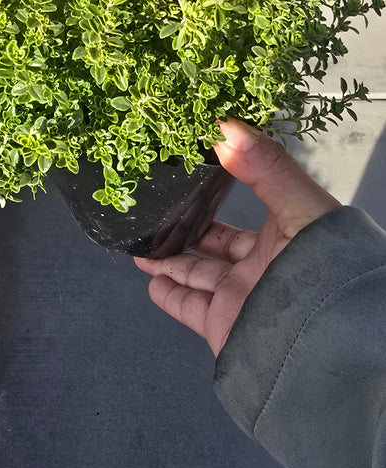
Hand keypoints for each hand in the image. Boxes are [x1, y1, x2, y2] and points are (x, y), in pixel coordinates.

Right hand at [134, 119, 340, 355]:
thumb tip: (225, 128)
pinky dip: (169, 296)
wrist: (324, 338)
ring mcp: (241, 297)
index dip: (215, 197)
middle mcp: (261, 266)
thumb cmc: (323, 266)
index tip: (184, 177)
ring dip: (169, 261)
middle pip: (215, 245)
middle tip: (157, 211)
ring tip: (142, 244)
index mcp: (283, 235)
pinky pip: (190, 308)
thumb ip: (266, 167)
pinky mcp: (223, 325)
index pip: (243, 215)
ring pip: (197, 275)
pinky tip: (151, 280)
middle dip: (187, 229)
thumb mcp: (301, 206)